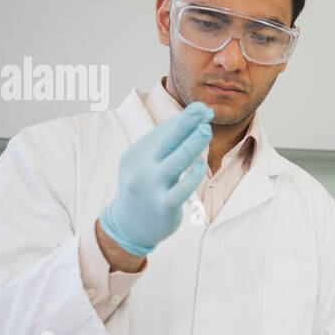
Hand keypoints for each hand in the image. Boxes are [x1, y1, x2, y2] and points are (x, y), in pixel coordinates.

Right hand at [99, 102, 212, 256]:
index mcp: (137, 154)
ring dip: (193, 144)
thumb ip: (163, 147)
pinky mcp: (164, 205)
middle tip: (205, 109)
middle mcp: (142, 168)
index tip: (202, 108)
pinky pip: (182, 189)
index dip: (184, 119)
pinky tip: (200, 166)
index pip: (162, 132)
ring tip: (207, 130)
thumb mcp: (144, 164)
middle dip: (186, 122)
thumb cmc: (144, 188)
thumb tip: (190, 122)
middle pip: (167, 140)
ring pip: (176, 161)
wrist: (128, 226)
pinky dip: (192, 176)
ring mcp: (152, 187)